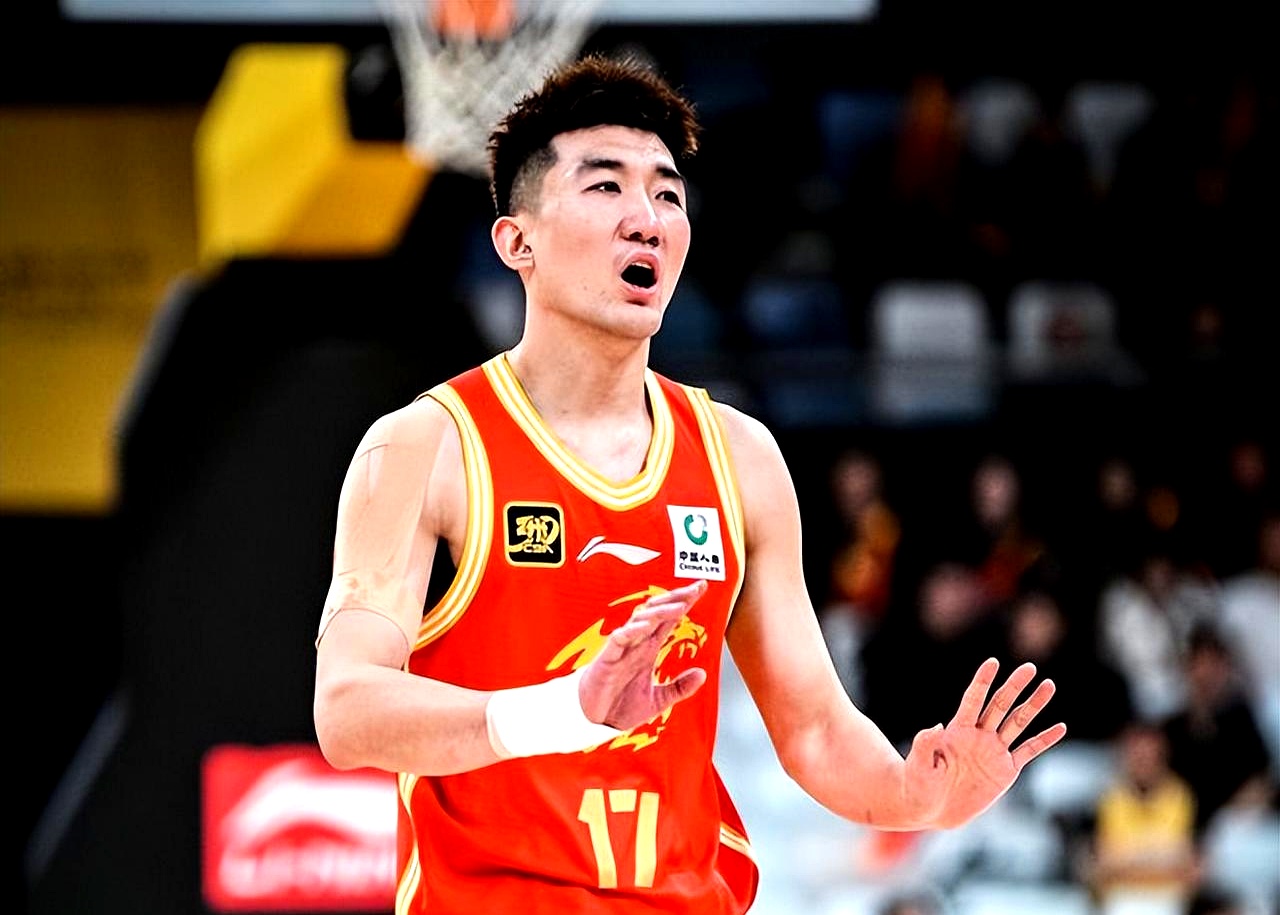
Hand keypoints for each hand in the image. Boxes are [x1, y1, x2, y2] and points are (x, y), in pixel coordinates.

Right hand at [578, 580, 708, 730]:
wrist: (594, 721)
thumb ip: (680, 687)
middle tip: (696, 588)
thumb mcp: (659, 700)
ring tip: (680, 606)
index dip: (684, 603)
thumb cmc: (620, 705)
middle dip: (676, 599)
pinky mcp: (608, 658)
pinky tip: (646, 625)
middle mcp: (637, 643)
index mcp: (648, 649)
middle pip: (657, 612)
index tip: (700, 588)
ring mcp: (622, 649)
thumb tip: (702, 674)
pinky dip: (632, 630)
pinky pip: (619, 638)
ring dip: (660, 612)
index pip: (669, 620)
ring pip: (640, 620)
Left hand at [903, 657, 1066, 828]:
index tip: (993, 662)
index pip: (972, 700)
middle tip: (1030, 667)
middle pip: (999, 705)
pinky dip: (1045, 740)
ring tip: (1049, 685)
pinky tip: (1060, 727)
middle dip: (1014, 686)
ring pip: (1018, 722)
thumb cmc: (917, 785)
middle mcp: (978, 735)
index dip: (982, 682)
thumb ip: (925, 744)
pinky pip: (1029, 751)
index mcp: (957, 730)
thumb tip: (937, 726)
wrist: (930, 809)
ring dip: (1033, 705)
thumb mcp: (917, 766)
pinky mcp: (1005, 770)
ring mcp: (994, 751)